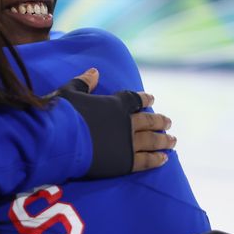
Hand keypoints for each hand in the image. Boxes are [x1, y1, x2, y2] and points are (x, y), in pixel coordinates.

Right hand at [55, 68, 174, 176]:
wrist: (61, 140)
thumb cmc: (62, 115)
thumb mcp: (70, 92)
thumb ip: (84, 83)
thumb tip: (94, 72)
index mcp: (115, 104)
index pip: (134, 99)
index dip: (144, 99)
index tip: (152, 99)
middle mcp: (126, 122)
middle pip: (149, 121)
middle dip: (160, 121)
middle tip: (169, 122)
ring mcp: (128, 143)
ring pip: (152, 141)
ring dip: (164, 140)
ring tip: (172, 141)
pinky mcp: (125, 162)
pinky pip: (146, 161)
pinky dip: (157, 159)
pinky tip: (164, 158)